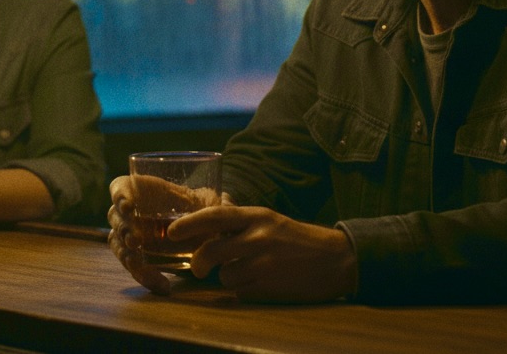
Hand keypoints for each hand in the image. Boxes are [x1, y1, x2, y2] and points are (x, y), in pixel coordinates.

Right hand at [106, 174, 231, 294]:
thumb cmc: (198, 208)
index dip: (119, 196)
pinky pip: (134, 267)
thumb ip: (215, 201)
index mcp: (140, 191)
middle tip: (136, 241)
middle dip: (123, 231)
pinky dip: (144, 277)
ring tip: (140, 266)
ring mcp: (131, 235)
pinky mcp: (138, 257)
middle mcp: (131, 213)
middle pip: (115, 219)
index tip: (129, 206)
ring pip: (118, 245)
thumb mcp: (207, 202)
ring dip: (126, 255)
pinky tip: (162, 285)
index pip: (118, 188)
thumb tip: (227, 203)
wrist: (202, 230)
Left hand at [175, 206, 357, 302]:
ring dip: (227, 276)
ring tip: (245, 271)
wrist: (335, 260)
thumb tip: (210, 218)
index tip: (172, 232)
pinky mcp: (269, 287)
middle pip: (212, 251)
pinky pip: (240, 291)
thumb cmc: (298, 238)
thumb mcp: (270, 219)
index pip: (216, 216)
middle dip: (199, 262)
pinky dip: (242, 289)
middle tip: (198, 268)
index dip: (190, 224)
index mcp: (258, 216)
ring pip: (225, 275)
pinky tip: (258, 282)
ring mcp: (264, 264)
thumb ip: (241, 221)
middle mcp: (258, 238)